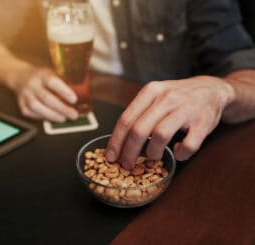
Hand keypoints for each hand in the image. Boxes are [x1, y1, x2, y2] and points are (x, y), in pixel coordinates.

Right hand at [12, 67, 78, 121]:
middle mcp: (32, 84)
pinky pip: (30, 113)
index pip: (53, 82)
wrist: (20, 76)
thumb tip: (83, 94)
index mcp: (42, 74)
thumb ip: (64, 81)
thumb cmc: (42, 76)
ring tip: (63, 118)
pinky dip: (42, 117)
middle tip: (73, 115)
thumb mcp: (52, 72)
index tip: (74, 100)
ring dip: (52, 115)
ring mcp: (25, 94)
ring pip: (37, 107)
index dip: (64, 91)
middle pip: (46, 98)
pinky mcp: (21, 104)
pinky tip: (51, 118)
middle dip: (62, 108)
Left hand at [105, 75, 233, 168]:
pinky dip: (180, 154)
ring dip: (153, 152)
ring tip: (153, 156)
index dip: (116, 141)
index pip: (126, 119)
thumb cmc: (177, 98)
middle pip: (139, 129)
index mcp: (151, 91)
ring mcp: (186, 109)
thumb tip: (118, 141)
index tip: (110, 156)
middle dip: (129, 152)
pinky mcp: (203, 122)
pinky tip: (178, 151)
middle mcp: (166, 97)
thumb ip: (139, 113)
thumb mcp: (155, 96)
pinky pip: (188, 145)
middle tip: (127, 164)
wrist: (212, 90)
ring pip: (160, 136)